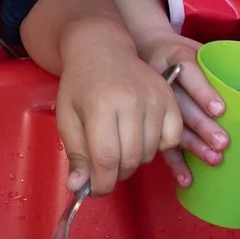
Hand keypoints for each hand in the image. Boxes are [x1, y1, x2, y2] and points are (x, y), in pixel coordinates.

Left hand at [54, 22, 182, 196]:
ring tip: (120, 147)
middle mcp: (131, 101)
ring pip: (150, 152)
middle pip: (130, 159)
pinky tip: (142, 137)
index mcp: (100, 106)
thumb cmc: (80, 85)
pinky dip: (159, 146)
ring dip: (134, 161)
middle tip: (105, 169)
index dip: (101, 183)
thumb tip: (77, 186)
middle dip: (116, 174)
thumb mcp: (67, 118)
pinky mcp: (169, 98)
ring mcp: (154, 99)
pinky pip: (172, 138)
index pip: (105, 158)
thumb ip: (75, 154)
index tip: (95, 189)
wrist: (102, 49)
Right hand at [135, 34, 225, 185]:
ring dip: (192, 145)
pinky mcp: (151, 121)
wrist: (144, 48)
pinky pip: (161, 143)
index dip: (203, 92)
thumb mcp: (196, 48)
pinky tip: (187, 178)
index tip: (220, 109)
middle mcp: (161, 79)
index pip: (188, 72)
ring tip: (214, 160)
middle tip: (223, 143)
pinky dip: (175, 163)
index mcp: (175, 57)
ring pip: (172, 126)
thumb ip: (217, 64)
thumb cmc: (181, 53)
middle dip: (202, 125)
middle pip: (181, 104)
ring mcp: (153, 102)